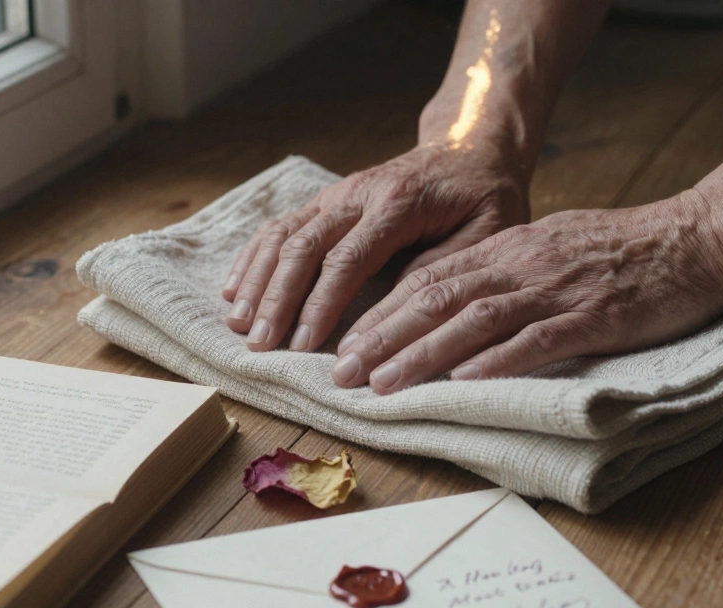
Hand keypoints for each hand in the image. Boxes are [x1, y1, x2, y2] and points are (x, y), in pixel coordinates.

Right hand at [221, 143, 528, 351]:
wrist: (469, 149)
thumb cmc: (484, 196)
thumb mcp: (487, 231)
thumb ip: (443, 266)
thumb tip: (396, 311)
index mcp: (398, 202)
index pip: (348, 259)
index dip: (321, 304)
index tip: (303, 344)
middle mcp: (357, 193)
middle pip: (304, 247)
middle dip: (277, 299)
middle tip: (260, 344)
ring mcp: (335, 194)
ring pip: (283, 235)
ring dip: (257, 281)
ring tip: (238, 324)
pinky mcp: (325, 201)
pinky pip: (279, 226)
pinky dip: (253, 258)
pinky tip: (234, 289)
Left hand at [330, 191, 722, 392]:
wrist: (697, 235)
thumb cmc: (621, 250)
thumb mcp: (547, 250)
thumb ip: (499, 274)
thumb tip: (446, 306)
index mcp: (506, 250)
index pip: (425, 280)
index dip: (378, 314)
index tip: (341, 345)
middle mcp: (521, 264)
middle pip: (435, 298)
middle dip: (382, 337)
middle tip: (340, 373)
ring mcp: (557, 289)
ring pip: (475, 318)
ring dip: (423, 353)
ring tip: (383, 383)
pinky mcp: (596, 315)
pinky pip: (541, 338)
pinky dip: (499, 360)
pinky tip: (466, 382)